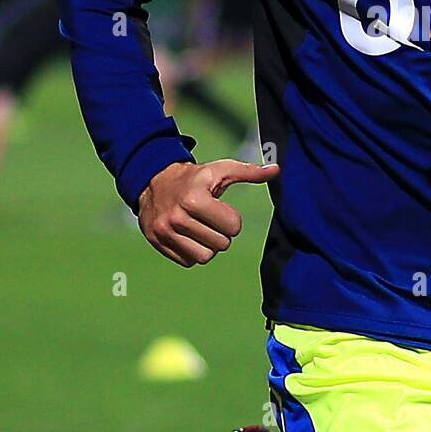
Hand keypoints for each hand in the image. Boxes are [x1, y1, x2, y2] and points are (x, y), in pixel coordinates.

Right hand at [137, 158, 278, 266]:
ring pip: (204, 257)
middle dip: (221, 233)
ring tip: (202, 229)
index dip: (232, 219)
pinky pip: (188, 262)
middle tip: (211, 220)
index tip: (222, 210)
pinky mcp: (158, 243)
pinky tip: (189, 235)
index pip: (233, 227)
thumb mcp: (221, 170)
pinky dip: (193, 252)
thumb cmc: (196, 177)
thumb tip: (277, 169)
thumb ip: (249, 172)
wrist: (153, 180)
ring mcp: (165, 232)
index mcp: (195, 199)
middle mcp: (177, 217)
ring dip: (209, 246)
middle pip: (221, 245)